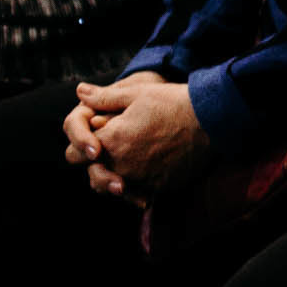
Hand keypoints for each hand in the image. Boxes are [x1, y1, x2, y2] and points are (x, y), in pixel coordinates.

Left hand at [64, 74, 209, 201]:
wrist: (212, 120)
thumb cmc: (173, 102)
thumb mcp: (137, 93)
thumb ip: (104, 97)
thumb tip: (80, 91)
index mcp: (111, 141)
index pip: (75, 154)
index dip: (82, 145)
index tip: (96, 138)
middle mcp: (121, 165)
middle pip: (92, 174)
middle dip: (97, 163)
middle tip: (114, 148)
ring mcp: (140, 180)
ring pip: (112, 188)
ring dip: (115, 176)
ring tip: (132, 159)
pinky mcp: (158, 189)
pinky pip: (137, 195)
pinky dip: (139, 185)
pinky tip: (149, 169)